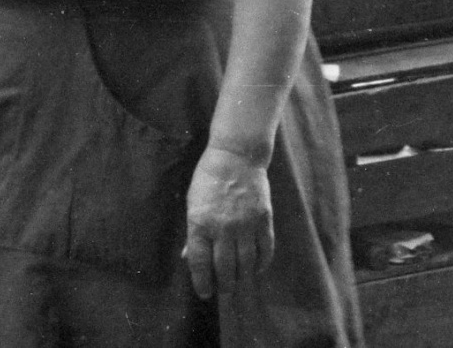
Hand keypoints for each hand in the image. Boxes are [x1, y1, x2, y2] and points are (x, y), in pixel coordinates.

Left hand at [183, 144, 274, 299]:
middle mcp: (223, 227)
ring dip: (243, 279)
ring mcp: (245, 223)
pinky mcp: (263, 218)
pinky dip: (262, 262)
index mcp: (200, 224)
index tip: (205, 294)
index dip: (202, 283)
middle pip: (224, 268)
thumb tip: (187, 259)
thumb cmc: (209, 180)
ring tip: (240, 287)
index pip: (200, 263)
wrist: (236, 156)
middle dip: (224, 287)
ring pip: (246, 263)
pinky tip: (257, 269)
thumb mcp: (192, 204)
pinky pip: (265, 248)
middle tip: (225, 296)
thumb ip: (192, 234)